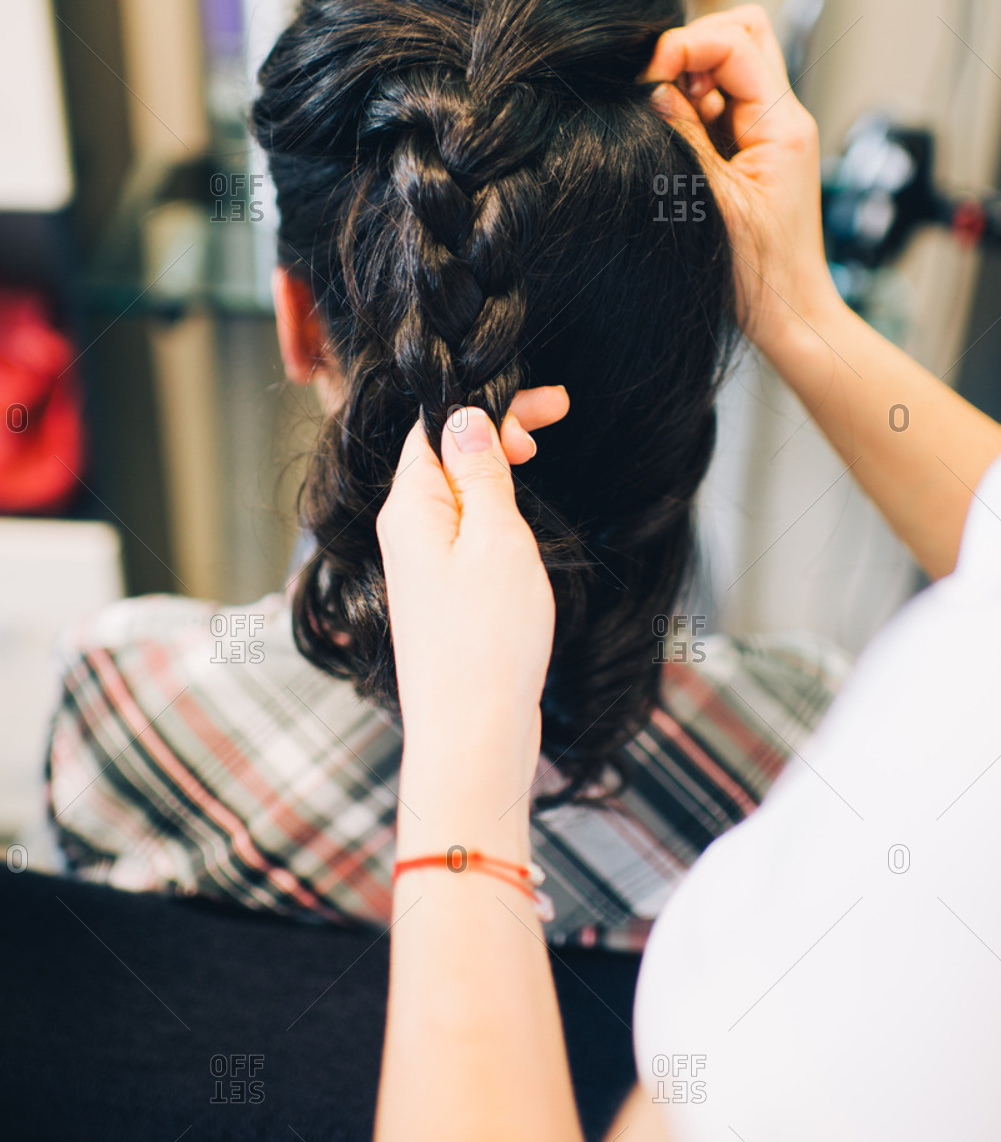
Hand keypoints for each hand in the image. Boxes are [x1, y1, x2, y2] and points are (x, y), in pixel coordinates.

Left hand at [376, 396, 562, 783]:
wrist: (473, 735)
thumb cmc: (486, 641)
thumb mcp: (495, 537)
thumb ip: (481, 472)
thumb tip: (465, 417)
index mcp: (409, 507)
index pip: (435, 427)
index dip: (486, 406)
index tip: (544, 406)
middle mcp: (406, 532)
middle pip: (445, 456)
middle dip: (495, 430)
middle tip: (555, 416)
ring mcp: (422, 567)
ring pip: (457, 494)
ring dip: (496, 469)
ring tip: (538, 456)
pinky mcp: (442, 598)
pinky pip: (463, 533)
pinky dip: (494, 512)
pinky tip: (519, 518)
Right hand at [642, 5, 839, 356]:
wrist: (789, 315)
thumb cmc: (759, 276)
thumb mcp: (712, 202)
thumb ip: (681, 137)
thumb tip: (651, 89)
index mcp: (783, 125)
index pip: (735, 43)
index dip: (684, 48)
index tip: (646, 81)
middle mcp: (784, 118)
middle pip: (744, 33)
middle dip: (693, 46)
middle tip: (660, 88)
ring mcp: (771, 131)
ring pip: (731, 63)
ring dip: (690, 78)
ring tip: (668, 123)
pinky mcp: (756, 149)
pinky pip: (722, 103)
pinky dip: (693, 108)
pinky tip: (679, 142)